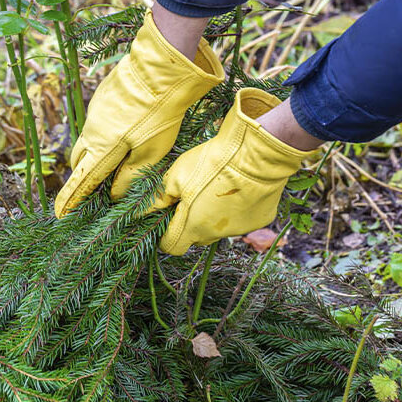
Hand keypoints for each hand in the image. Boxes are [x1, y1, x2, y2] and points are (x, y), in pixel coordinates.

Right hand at [54, 11, 223, 217]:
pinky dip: (103, 135)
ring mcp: (95, 111)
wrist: (161, 67)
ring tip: (111, 162)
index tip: (61, 213)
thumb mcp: (151, 152)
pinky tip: (123, 132)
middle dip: (82, 176)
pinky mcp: (103, 97)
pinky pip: (97, 123)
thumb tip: (114, 194)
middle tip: (92, 189)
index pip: (82, 181)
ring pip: (88, 140)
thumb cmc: (159, 114)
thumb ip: (130, 176)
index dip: (71, 199)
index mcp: (102, 148)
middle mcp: (92, 130)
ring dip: (94, 154)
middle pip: (79, 161)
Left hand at [152, 88, 315, 254]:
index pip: (171, 247)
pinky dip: (237, 209)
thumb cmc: (213, 163)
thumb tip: (142, 211)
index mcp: (192, 227)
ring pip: (220, 229)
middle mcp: (215, 235)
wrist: (257, 155)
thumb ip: (159, 197)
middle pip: (196, 238)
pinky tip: (239, 189)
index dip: (166, 236)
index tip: (168, 218)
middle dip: (190, 224)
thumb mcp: (177, 175)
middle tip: (192, 198)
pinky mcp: (259, 221)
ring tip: (218, 188)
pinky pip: (242, 219)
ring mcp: (240, 230)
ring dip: (214, 216)